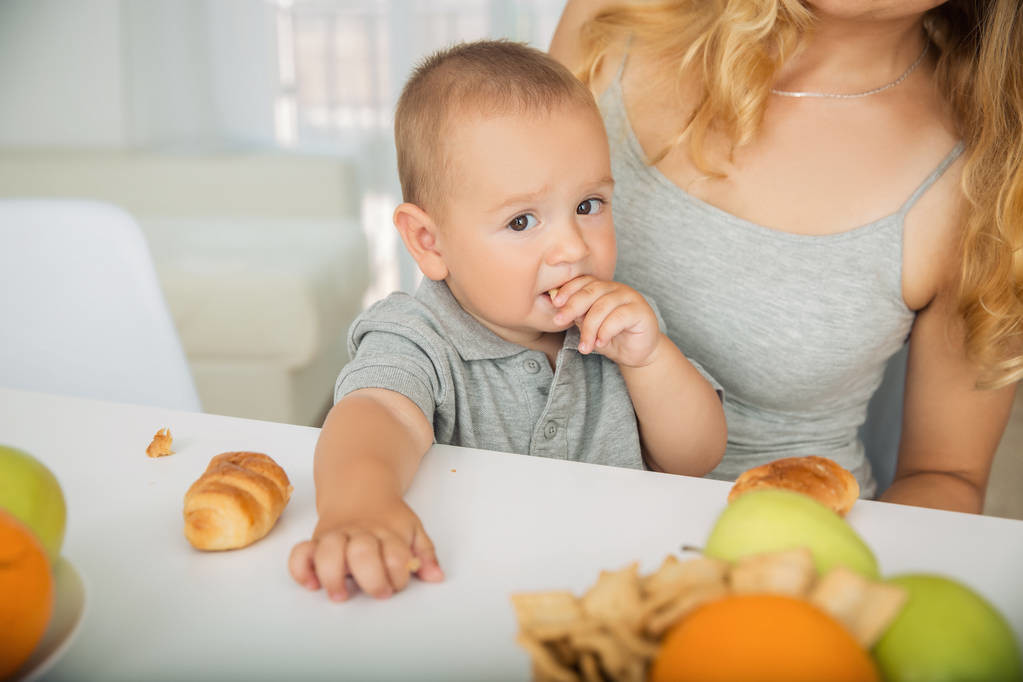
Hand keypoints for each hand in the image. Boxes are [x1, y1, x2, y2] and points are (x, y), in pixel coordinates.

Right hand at [288, 497, 443, 601]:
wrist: (360, 488)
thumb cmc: (389, 517)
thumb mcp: (413, 529)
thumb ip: (425, 554)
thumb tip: (436, 577)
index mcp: (387, 532)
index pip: (395, 555)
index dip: (399, 574)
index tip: (398, 583)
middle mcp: (360, 533)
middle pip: (362, 553)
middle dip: (371, 578)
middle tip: (379, 593)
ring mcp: (336, 536)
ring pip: (327, 552)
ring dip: (332, 575)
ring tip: (340, 593)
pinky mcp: (316, 541)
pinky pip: (300, 553)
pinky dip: (300, 569)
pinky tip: (312, 584)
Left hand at [551, 276, 659, 366]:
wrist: (637, 353)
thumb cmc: (612, 338)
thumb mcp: (589, 327)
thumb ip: (578, 316)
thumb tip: (561, 310)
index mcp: (603, 288)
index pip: (583, 282)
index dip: (568, 290)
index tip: (555, 303)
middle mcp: (616, 289)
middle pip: (591, 291)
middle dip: (572, 306)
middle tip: (559, 321)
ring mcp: (630, 298)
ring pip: (602, 306)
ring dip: (589, 328)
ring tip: (585, 346)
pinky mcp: (640, 311)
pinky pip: (618, 317)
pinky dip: (605, 331)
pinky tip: (600, 343)